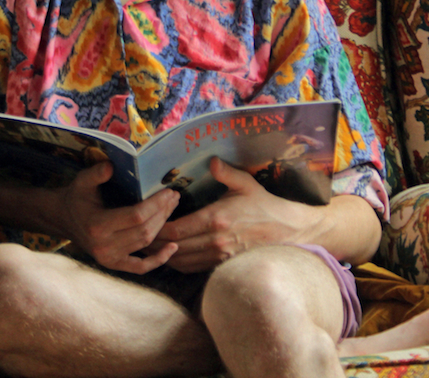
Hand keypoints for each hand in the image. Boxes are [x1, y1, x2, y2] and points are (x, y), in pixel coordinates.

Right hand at [58, 162, 181, 273]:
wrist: (64, 219)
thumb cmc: (77, 197)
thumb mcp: (82, 181)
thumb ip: (96, 173)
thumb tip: (111, 166)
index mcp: (97, 226)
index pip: (136, 216)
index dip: (156, 204)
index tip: (168, 192)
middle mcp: (104, 246)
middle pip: (144, 230)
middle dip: (163, 212)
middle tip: (174, 197)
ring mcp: (109, 258)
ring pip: (145, 243)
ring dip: (162, 225)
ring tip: (172, 207)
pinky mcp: (114, 264)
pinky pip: (140, 267)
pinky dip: (158, 260)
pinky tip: (173, 248)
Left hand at [153, 157, 315, 272]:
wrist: (286, 230)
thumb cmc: (264, 205)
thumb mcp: (246, 183)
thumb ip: (225, 172)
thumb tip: (211, 161)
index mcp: (216, 219)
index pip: (175, 230)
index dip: (157, 228)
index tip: (148, 221)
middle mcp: (214, 241)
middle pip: (173, 248)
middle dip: (154, 243)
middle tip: (141, 235)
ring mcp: (219, 256)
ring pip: (180, 262)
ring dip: (163, 255)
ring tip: (151, 245)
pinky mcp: (223, 265)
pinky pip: (193, 268)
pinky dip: (178, 263)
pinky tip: (172, 254)